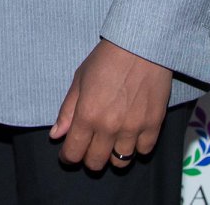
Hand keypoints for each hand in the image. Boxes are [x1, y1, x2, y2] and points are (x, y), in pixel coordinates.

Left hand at [49, 39, 173, 170]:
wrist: (141, 46)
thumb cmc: (106, 59)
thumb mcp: (79, 80)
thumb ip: (67, 110)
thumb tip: (55, 135)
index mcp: (87, 115)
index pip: (73, 152)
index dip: (68, 156)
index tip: (69, 153)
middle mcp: (109, 127)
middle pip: (96, 163)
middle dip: (88, 158)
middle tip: (90, 146)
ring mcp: (133, 128)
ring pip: (120, 162)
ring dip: (112, 155)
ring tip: (112, 141)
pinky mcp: (154, 125)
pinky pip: (143, 151)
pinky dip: (136, 147)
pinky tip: (132, 135)